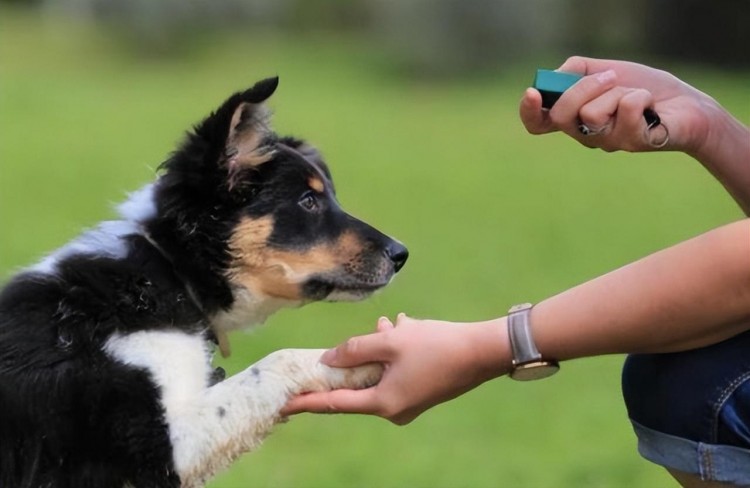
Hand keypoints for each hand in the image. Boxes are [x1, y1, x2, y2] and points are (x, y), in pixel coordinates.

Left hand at [282, 314, 509, 424]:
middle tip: (338, 347)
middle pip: (358, 386)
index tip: (283, 403)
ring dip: (378, 349)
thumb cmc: (437, 345)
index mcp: (383, 402)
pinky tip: (402, 328)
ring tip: (387, 325)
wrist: (484, 352)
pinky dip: (394, 351)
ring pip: (379, 372)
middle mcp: (395, 409)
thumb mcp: (391, 342)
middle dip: (352, 360)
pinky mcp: (422, 391)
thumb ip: (355, 349)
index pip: (334, 404)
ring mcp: (410, 402)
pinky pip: (396, 371)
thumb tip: (328, 359)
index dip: (307, 402)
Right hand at [520, 56, 714, 154]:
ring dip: (618, 91)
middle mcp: (586, 135)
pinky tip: (651, 106)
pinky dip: (641, 96)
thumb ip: (575, 70)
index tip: (533, 93)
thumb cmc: (643, 88)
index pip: (538, 124)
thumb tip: (556, 78)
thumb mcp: (605, 70)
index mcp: (574, 119)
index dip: (529, 112)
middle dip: (583, 88)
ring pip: (591, 113)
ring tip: (637, 95)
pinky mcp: (633, 143)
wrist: (687, 103)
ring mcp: (608, 143)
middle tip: (610, 77)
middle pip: (560, 116)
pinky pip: (625, 109)